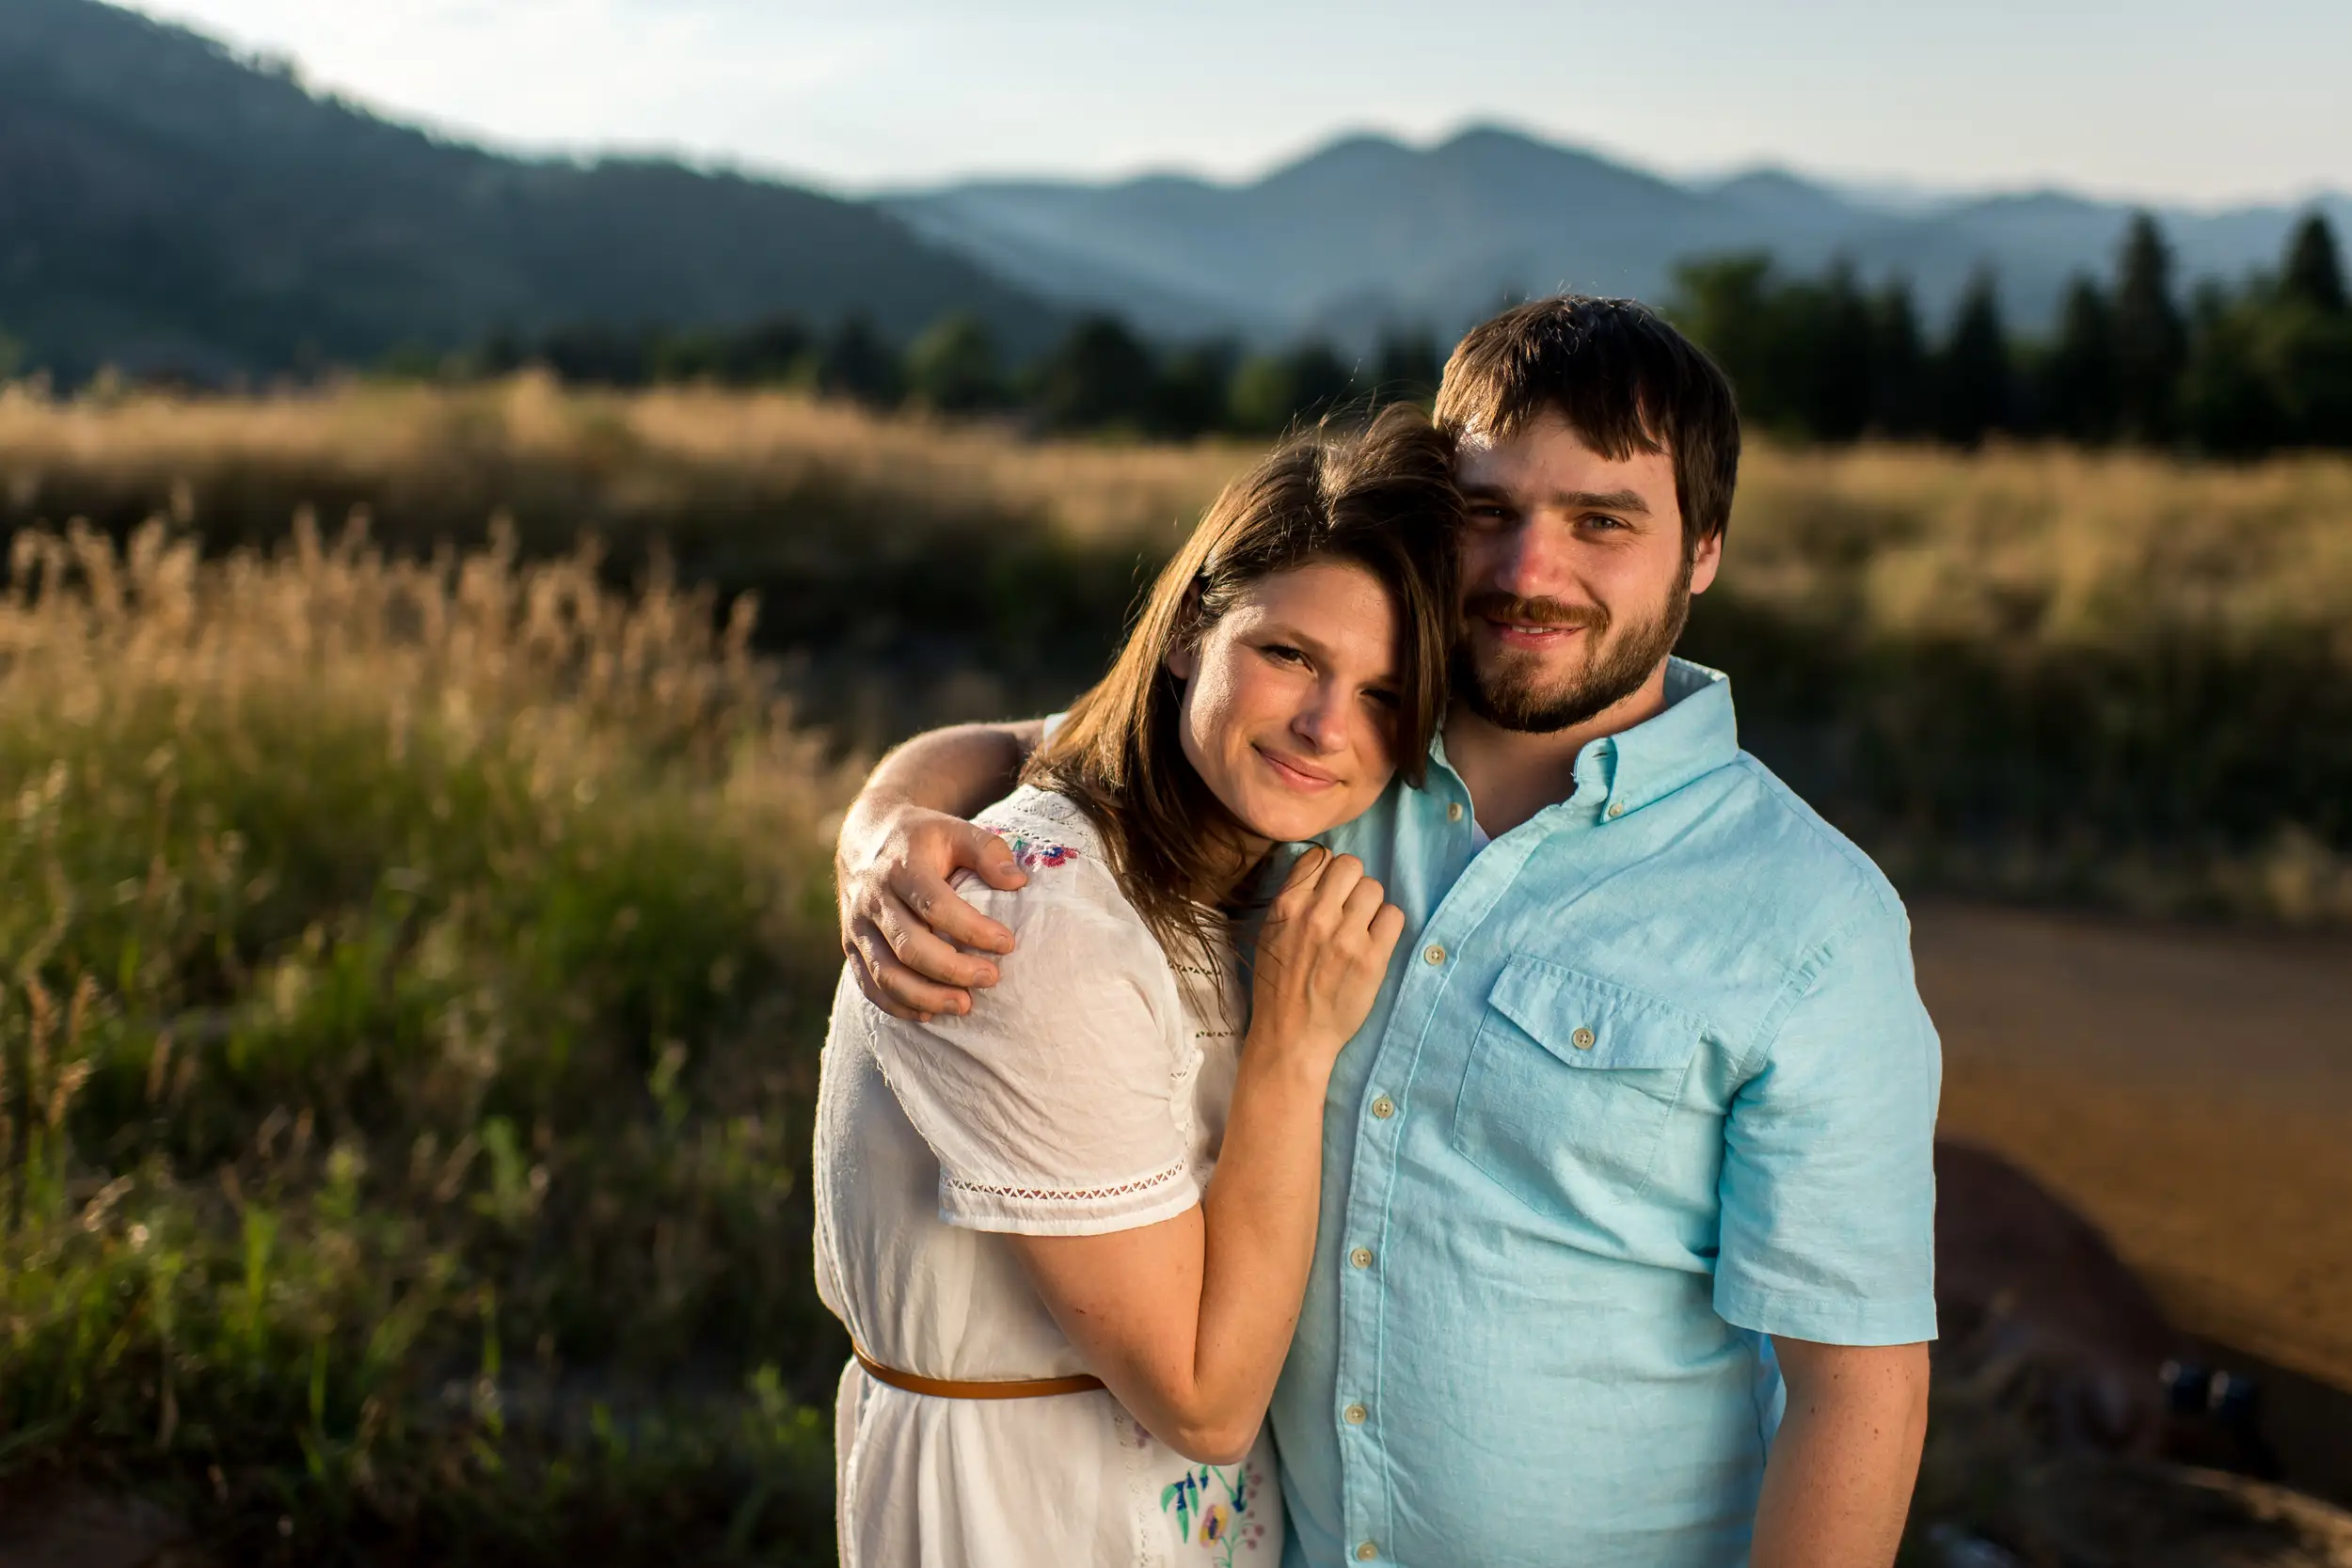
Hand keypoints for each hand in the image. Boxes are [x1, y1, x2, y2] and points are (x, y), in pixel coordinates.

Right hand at [836, 798, 1027, 1021]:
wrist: (864, 836)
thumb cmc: (920, 838)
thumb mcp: (955, 830)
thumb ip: (988, 851)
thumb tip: (1017, 882)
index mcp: (901, 867)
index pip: (935, 905)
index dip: (972, 929)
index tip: (1007, 943)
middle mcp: (874, 899)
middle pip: (909, 946)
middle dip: (952, 970)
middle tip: (991, 979)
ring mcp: (857, 925)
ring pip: (885, 973)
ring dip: (925, 996)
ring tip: (964, 1005)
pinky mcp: (850, 945)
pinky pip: (869, 984)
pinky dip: (897, 1005)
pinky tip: (929, 1013)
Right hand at [1247, 848, 1404, 1069]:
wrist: (1293, 1034)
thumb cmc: (1278, 985)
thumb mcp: (1270, 934)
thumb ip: (1293, 901)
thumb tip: (1319, 870)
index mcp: (1288, 905)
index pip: (1320, 856)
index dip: (1328, 871)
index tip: (1329, 890)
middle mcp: (1317, 915)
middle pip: (1351, 865)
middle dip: (1352, 883)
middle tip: (1349, 907)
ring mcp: (1347, 936)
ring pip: (1375, 888)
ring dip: (1371, 904)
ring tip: (1362, 927)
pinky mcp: (1373, 957)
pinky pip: (1394, 915)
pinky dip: (1387, 925)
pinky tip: (1375, 941)